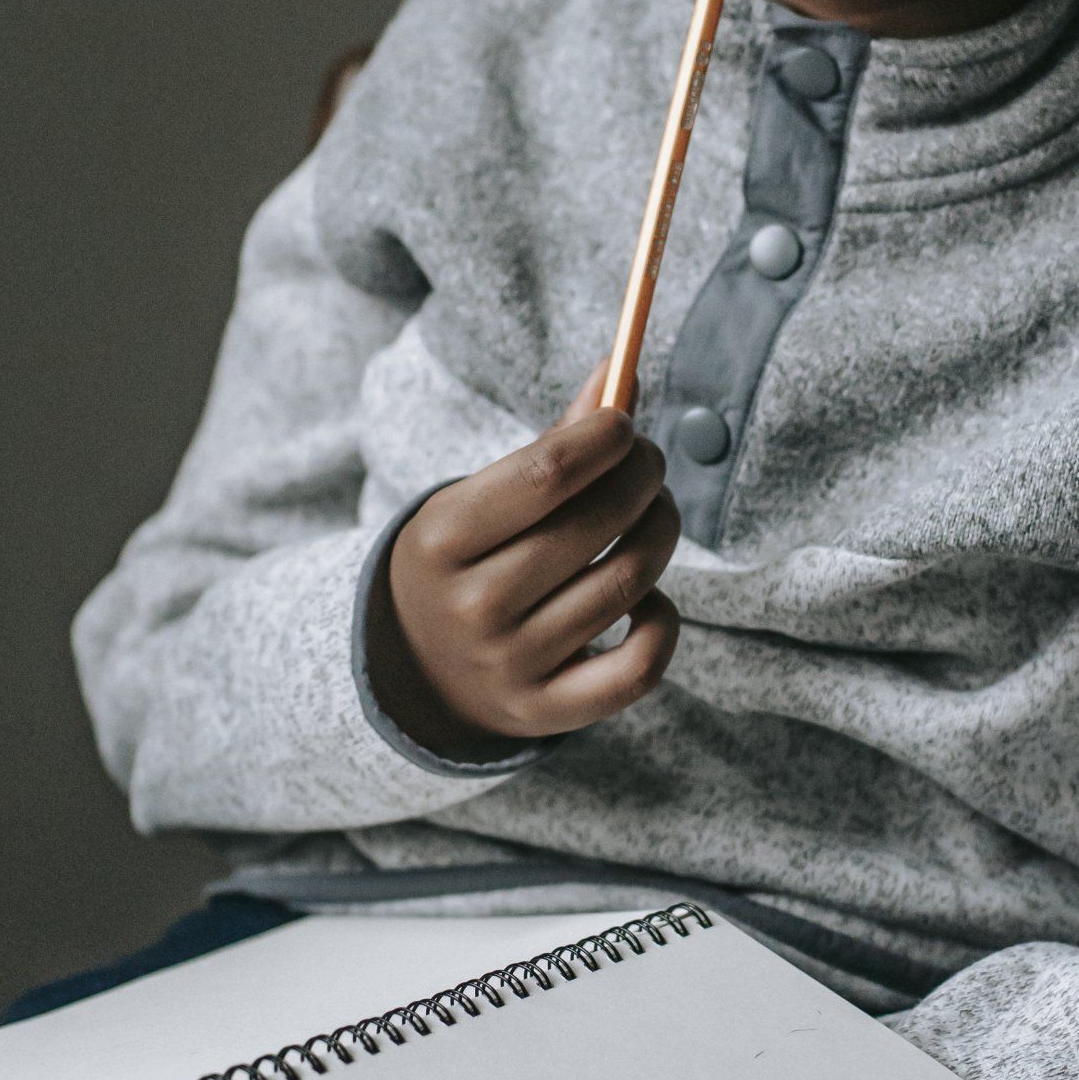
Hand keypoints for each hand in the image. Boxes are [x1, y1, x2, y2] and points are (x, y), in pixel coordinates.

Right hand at [381, 367, 680, 746]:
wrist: (416, 668)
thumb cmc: (468, 559)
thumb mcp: (480, 500)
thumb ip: (554, 442)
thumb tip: (619, 367)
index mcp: (443, 538)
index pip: (547, 472)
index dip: (606, 437)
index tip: (625, 425)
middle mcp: (473, 606)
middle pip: (595, 525)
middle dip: (643, 479)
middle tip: (648, 464)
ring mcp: (511, 664)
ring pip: (627, 584)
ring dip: (659, 534)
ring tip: (653, 515)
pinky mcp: (547, 712)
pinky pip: (638, 668)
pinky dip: (661, 622)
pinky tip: (647, 596)